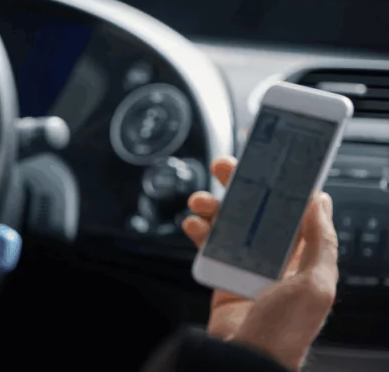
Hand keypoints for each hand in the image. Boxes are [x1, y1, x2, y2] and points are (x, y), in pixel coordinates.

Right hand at [182, 156, 338, 370]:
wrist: (245, 359)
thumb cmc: (284, 330)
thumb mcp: (315, 284)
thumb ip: (320, 241)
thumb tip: (320, 201)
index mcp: (304, 259)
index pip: (295, 211)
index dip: (281, 184)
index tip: (268, 161)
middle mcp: (276, 261)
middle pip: (257, 211)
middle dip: (240, 186)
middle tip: (224, 167)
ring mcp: (246, 269)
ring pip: (228, 224)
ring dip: (213, 206)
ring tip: (199, 200)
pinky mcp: (221, 278)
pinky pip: (208, 246)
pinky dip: (198, 231)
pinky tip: (193, 224)